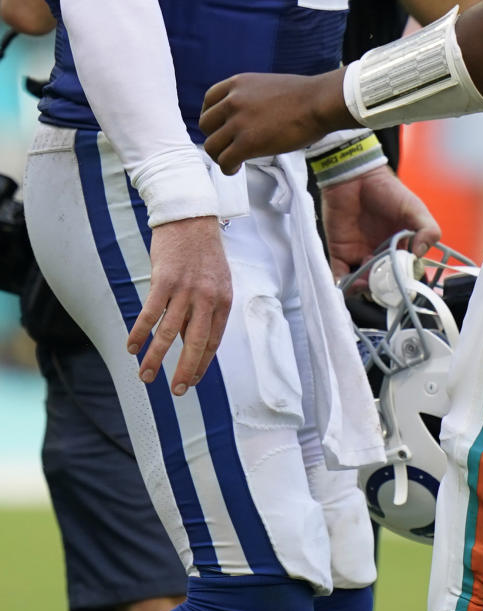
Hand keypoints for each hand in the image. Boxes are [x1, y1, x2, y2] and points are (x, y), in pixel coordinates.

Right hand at [127, 216, 231, 394]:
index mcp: (223, 300)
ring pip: (169, 333)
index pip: (213, 341)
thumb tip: (194, 338)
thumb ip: (207, 309)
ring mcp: (185, 289)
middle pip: (195, 342)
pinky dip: (140, 333)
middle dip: (184, 370)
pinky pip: (150, 314)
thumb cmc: (203, 251)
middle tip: (176, 391)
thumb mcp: (217, 280)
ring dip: (155, 358)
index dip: (202, 364)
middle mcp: (206, 298)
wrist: (191, 218)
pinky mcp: (164, 281)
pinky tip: (132, 347)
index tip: (192, 381)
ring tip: (145, 376)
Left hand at [200, 68, 350, 172]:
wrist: (319, 102)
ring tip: (233, 161)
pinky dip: (228, 168)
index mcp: (238, 83)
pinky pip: (225, 160)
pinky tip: (236, 169)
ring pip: (211, 146)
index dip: (212, 117)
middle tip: (228, 146)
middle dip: (215, 137)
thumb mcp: (267, 86)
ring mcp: (238, 122)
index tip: (220, 127)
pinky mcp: (247, 143)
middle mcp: (233, 101)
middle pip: (206, 125)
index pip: (209, 100)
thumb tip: (247, 115)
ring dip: (220, 156)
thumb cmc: (304, 96)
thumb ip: (250, 96)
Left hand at [321, 165, 440, 281]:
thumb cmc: (388, 190)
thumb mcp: (415, 208)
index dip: (403, 280)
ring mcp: (359, 254)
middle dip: (382, 287)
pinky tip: (350, 283)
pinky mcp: (339, 252)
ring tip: (366, 281)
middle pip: (382, 282)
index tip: (402, 281)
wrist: (356, 176)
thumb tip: (420, 255)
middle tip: (382, 281)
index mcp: (400, 247)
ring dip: (364, 289)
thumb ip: (428, 230)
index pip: (403, 273)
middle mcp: (380, 254)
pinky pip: (339, 276)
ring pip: (361, 283)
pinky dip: (343, 285)